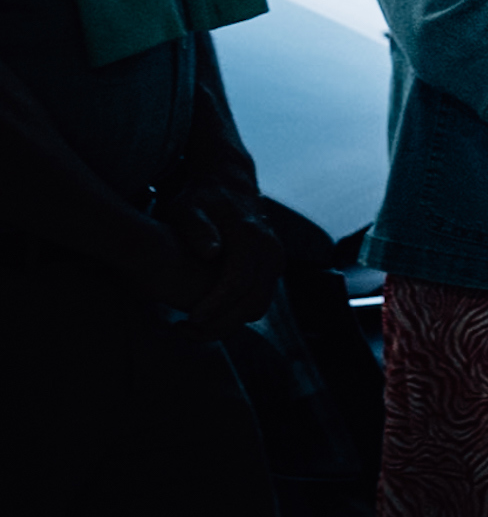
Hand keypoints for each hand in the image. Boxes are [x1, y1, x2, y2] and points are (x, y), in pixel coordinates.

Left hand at [154, 196, 285, 337]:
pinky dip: (232, 316)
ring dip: (225, 324)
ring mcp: (275, 264)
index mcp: (253, 238)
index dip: (216, 304)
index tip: (189, 319)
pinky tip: (205, 316)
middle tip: (183, 330)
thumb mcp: (191, 208)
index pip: (239, 281)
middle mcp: (271, 253)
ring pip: (257, 308)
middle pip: (253, 302)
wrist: (230, 186)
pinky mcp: (270, 272)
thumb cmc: (203, 200)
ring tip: (190, 328)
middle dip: (220, 324)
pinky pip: (256, 303)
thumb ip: (198, 227)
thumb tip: (211, 252)